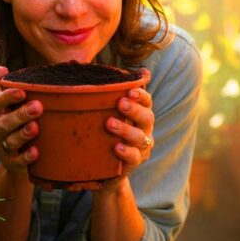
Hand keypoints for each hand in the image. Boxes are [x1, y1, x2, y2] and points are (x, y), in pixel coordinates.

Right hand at [0, 66, 42, 176]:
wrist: (11, 159)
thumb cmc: (8, 123)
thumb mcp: (1, 105)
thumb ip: (0, 88)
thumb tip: (1, 68)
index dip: (8, 97)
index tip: (22, 91)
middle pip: (4, 123)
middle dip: (20, 115)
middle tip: (38, 106)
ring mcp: (1, 147)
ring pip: (10, 141)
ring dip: (23, 134)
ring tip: (36, 127)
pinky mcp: (12, 163)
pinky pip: (18, 161)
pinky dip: (26, 157)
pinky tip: (36, 152)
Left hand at [103, 69, 154, 183]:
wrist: (105, 169)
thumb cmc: (105, 134)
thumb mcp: (105, 115)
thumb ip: (104, 98)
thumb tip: (93, 72)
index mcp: (140, 114)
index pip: (146, 101)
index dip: (141, 95)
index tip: (129, 90)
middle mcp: (144, 129)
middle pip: (147, 117)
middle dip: (134, 109)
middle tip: (121, 103)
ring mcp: (142, 147)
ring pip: (140, 137)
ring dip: (126, 129)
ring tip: (109, 123)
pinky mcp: (134, 162)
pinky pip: (134, 157)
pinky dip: (126, 152)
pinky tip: (117, 147)